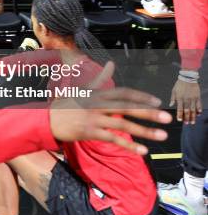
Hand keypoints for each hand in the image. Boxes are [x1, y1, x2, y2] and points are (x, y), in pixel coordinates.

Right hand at [50, 62, 170, 154]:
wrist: (46, 119)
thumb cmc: (65, 104)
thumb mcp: (83, 88)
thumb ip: (100, 78)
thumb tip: (111, 63)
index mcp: (97, 93)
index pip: (123, 93)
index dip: (141, 96)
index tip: (157, 102)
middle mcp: (96, 104)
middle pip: (127, 107)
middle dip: (148, 113)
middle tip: (167, 118)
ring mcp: (93, 118)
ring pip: (123, 124)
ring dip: (144, 131)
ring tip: (161, 136)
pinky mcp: (90, 132)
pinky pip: (113, 139)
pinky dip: (129, 145)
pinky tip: (143, 150)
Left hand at [170, 79, 201, 123]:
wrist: (188, 77)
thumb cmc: (179, 84)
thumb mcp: (173, 91)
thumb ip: (173, 98)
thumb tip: (170, 105)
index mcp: (179, 98)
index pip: (179, 109)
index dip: (180, 115)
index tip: (180, 120)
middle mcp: (186, 99)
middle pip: (187, 111)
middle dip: (187, 118)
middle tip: (187, 123)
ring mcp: (193, 98)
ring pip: (193, 109)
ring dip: (193, 116)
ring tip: (192, 122)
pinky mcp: (198, 97)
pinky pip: (199, 104)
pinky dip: (199, 110)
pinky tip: (199, 114)